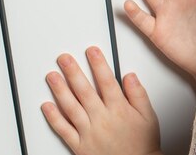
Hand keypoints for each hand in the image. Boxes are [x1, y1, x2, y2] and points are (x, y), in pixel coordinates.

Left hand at [42, 46, 161, 154]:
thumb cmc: (142, 144)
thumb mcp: (149, 116)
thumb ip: (139, 94)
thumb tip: (129, 76)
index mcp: (119, 109)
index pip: (106, 81)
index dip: (98, 63)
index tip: (91, 51)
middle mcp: (102, 119)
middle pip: (85, 90)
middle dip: (73, 72)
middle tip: (64, 59)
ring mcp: (89, 132)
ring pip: (71, 107)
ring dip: (60, 90)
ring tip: (52, 76)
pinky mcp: (80, 146)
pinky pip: (63, 130)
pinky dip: (54, 117)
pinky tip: (46, 106)